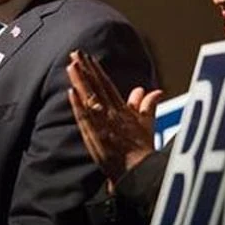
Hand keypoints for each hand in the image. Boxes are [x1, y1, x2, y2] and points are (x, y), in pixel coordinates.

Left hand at [67, 50, 162, 183]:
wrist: (138, 171)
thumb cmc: (142, 151)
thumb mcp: (148, 124)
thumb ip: (148, 105)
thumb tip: (153, 91)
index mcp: (122, 109)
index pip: (106, 85)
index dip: (96, 70)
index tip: (87, 57)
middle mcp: (111, 113)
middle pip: (96, 86)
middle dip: (85, 69)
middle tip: (75, 53)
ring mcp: (102, 123)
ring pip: (89, 98)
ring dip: (80, 81)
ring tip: (71, 65)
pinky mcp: (95, 136)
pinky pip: (85, 117)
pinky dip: (78, 105)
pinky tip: (71, 92)